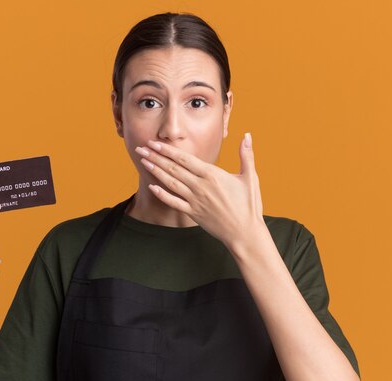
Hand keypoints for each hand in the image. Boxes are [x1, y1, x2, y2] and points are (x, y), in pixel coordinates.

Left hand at [134, 132, 264, 247]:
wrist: (245, 233)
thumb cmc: (249, 205)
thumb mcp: (250, 177)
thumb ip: (246, 155)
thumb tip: (247, 135)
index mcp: (212, 175)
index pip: (184, 159)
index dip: (167, 150)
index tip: (154, 143)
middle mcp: (200, 186)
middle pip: (173, 169)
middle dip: (155, 157)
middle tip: (141, 148)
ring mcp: (195, 201)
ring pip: (171, 183)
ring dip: (155, 172)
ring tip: (143, 162)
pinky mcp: (193, 213)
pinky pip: (174, 203)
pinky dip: (162, 195)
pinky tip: (152, 187)